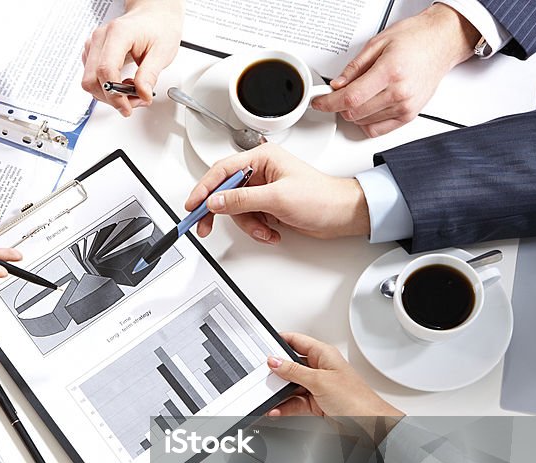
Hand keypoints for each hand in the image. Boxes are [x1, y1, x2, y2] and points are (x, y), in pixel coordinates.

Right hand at [81, 0, 183, 115]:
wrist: (153, 16)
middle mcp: (100, 38)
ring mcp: (93, 46)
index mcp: (118, 33)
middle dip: (112, 98)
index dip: (114, 94)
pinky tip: (122, 84)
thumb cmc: (157, 27)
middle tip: (134, 101)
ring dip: (109, 95)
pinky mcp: (92, 54)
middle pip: (92, 80)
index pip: (106, 70)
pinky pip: (92, 79)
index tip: (126, 107)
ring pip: (90, 83)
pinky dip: (106, 89)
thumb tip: (142, 95)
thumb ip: (150, 75)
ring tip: (131, 91)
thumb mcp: (162, 51)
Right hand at [186, 144, 369, 244]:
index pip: (222, 171)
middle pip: (224, 192)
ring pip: (236, 210)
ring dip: (249, 225)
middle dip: (221, 212)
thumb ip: (242, 200)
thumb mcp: (277, 198)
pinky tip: (272, 230)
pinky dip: (258, 229)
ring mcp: (263, 190)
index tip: (193, 204)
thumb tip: (216, 201)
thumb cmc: (321, 198)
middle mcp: (260, 172)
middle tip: (205, 226)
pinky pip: (249, 219)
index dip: (204, 188)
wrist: (342, 215)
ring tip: (265, 230)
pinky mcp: (267, 205)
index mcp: (262, 158)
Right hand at [265, 333, 402, 417]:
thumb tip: (275, 362)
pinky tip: (277, 408)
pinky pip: (295, 402)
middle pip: (291, 365)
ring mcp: (317, 387)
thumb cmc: (356, 399)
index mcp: (324, 354)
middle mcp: (320, 369)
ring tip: (268, 396)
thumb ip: (294, 371)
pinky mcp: (316, 403)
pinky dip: (285, 406)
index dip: (280, 341)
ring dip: (280, 393)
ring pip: (291, 386)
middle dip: (277, 372)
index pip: (297, 341)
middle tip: (264, 376)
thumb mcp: (319, 380)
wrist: (369, 424)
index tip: (264, 346)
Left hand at [311, 4, 479, 136]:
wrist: (442, 41)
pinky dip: (365, 122)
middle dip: (339, 106)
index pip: (350, 98)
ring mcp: (406, 106)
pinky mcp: (409, 115)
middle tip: (337, 94)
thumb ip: (354, 67)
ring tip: (359, 94)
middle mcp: (400, 92)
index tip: (319, 102)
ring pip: (363, 122)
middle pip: (354, 113)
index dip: (329, 103)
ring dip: (353, 112)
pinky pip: (377, 130)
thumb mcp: (378, 43)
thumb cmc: (416, 38)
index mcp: (390, 72)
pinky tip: (366, 108)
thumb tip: (337, 85)